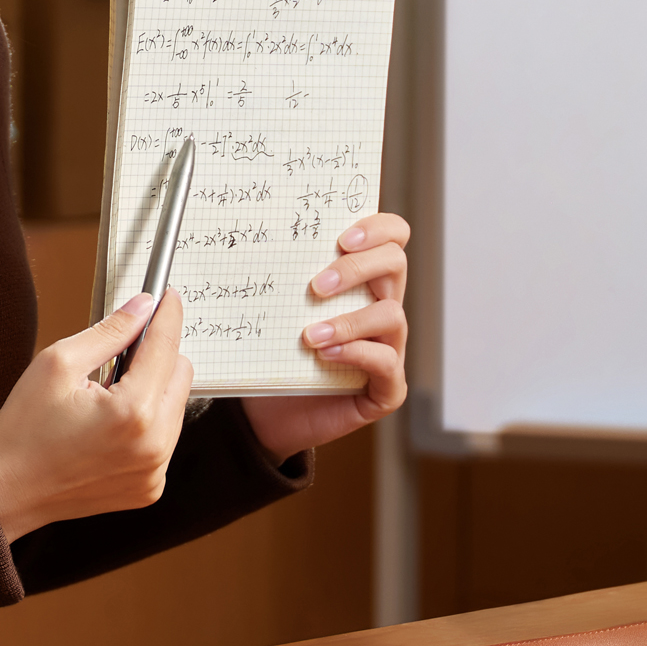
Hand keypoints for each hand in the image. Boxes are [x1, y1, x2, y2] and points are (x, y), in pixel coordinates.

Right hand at [0, 291, 194, 541]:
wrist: (5, 492)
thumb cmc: (22, 431)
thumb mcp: (58, 363)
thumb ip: (110, 331)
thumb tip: (142, 308)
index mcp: (133, 412)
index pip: (166, 347)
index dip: (167, 315)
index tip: (167, 297)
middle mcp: (153, 446)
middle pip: (181, 375)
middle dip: (156, 355)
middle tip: (120, 352)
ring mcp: (154, 472)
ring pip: (175, 406)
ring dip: (152, 389)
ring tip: (107, 395)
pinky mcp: (149, 487)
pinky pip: (164, 438)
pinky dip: (146, 423)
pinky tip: (110, 424)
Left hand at [243, 213, 410, 464]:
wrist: (266, 417)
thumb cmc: (273, 356)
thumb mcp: (275, 309)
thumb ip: (279, 275)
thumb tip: (251, 238)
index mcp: (363, 281)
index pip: (391, 237)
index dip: (377, 228)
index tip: (341, 238)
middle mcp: (381, 308)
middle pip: (395, 264)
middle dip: (358, 268)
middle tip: (317, 285)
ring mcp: (389, 348)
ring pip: (392, 314)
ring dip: (349, 320)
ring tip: (310, 335)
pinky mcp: (387, 388)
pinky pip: (387, 362)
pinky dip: (357, 353)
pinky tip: (326, 355)